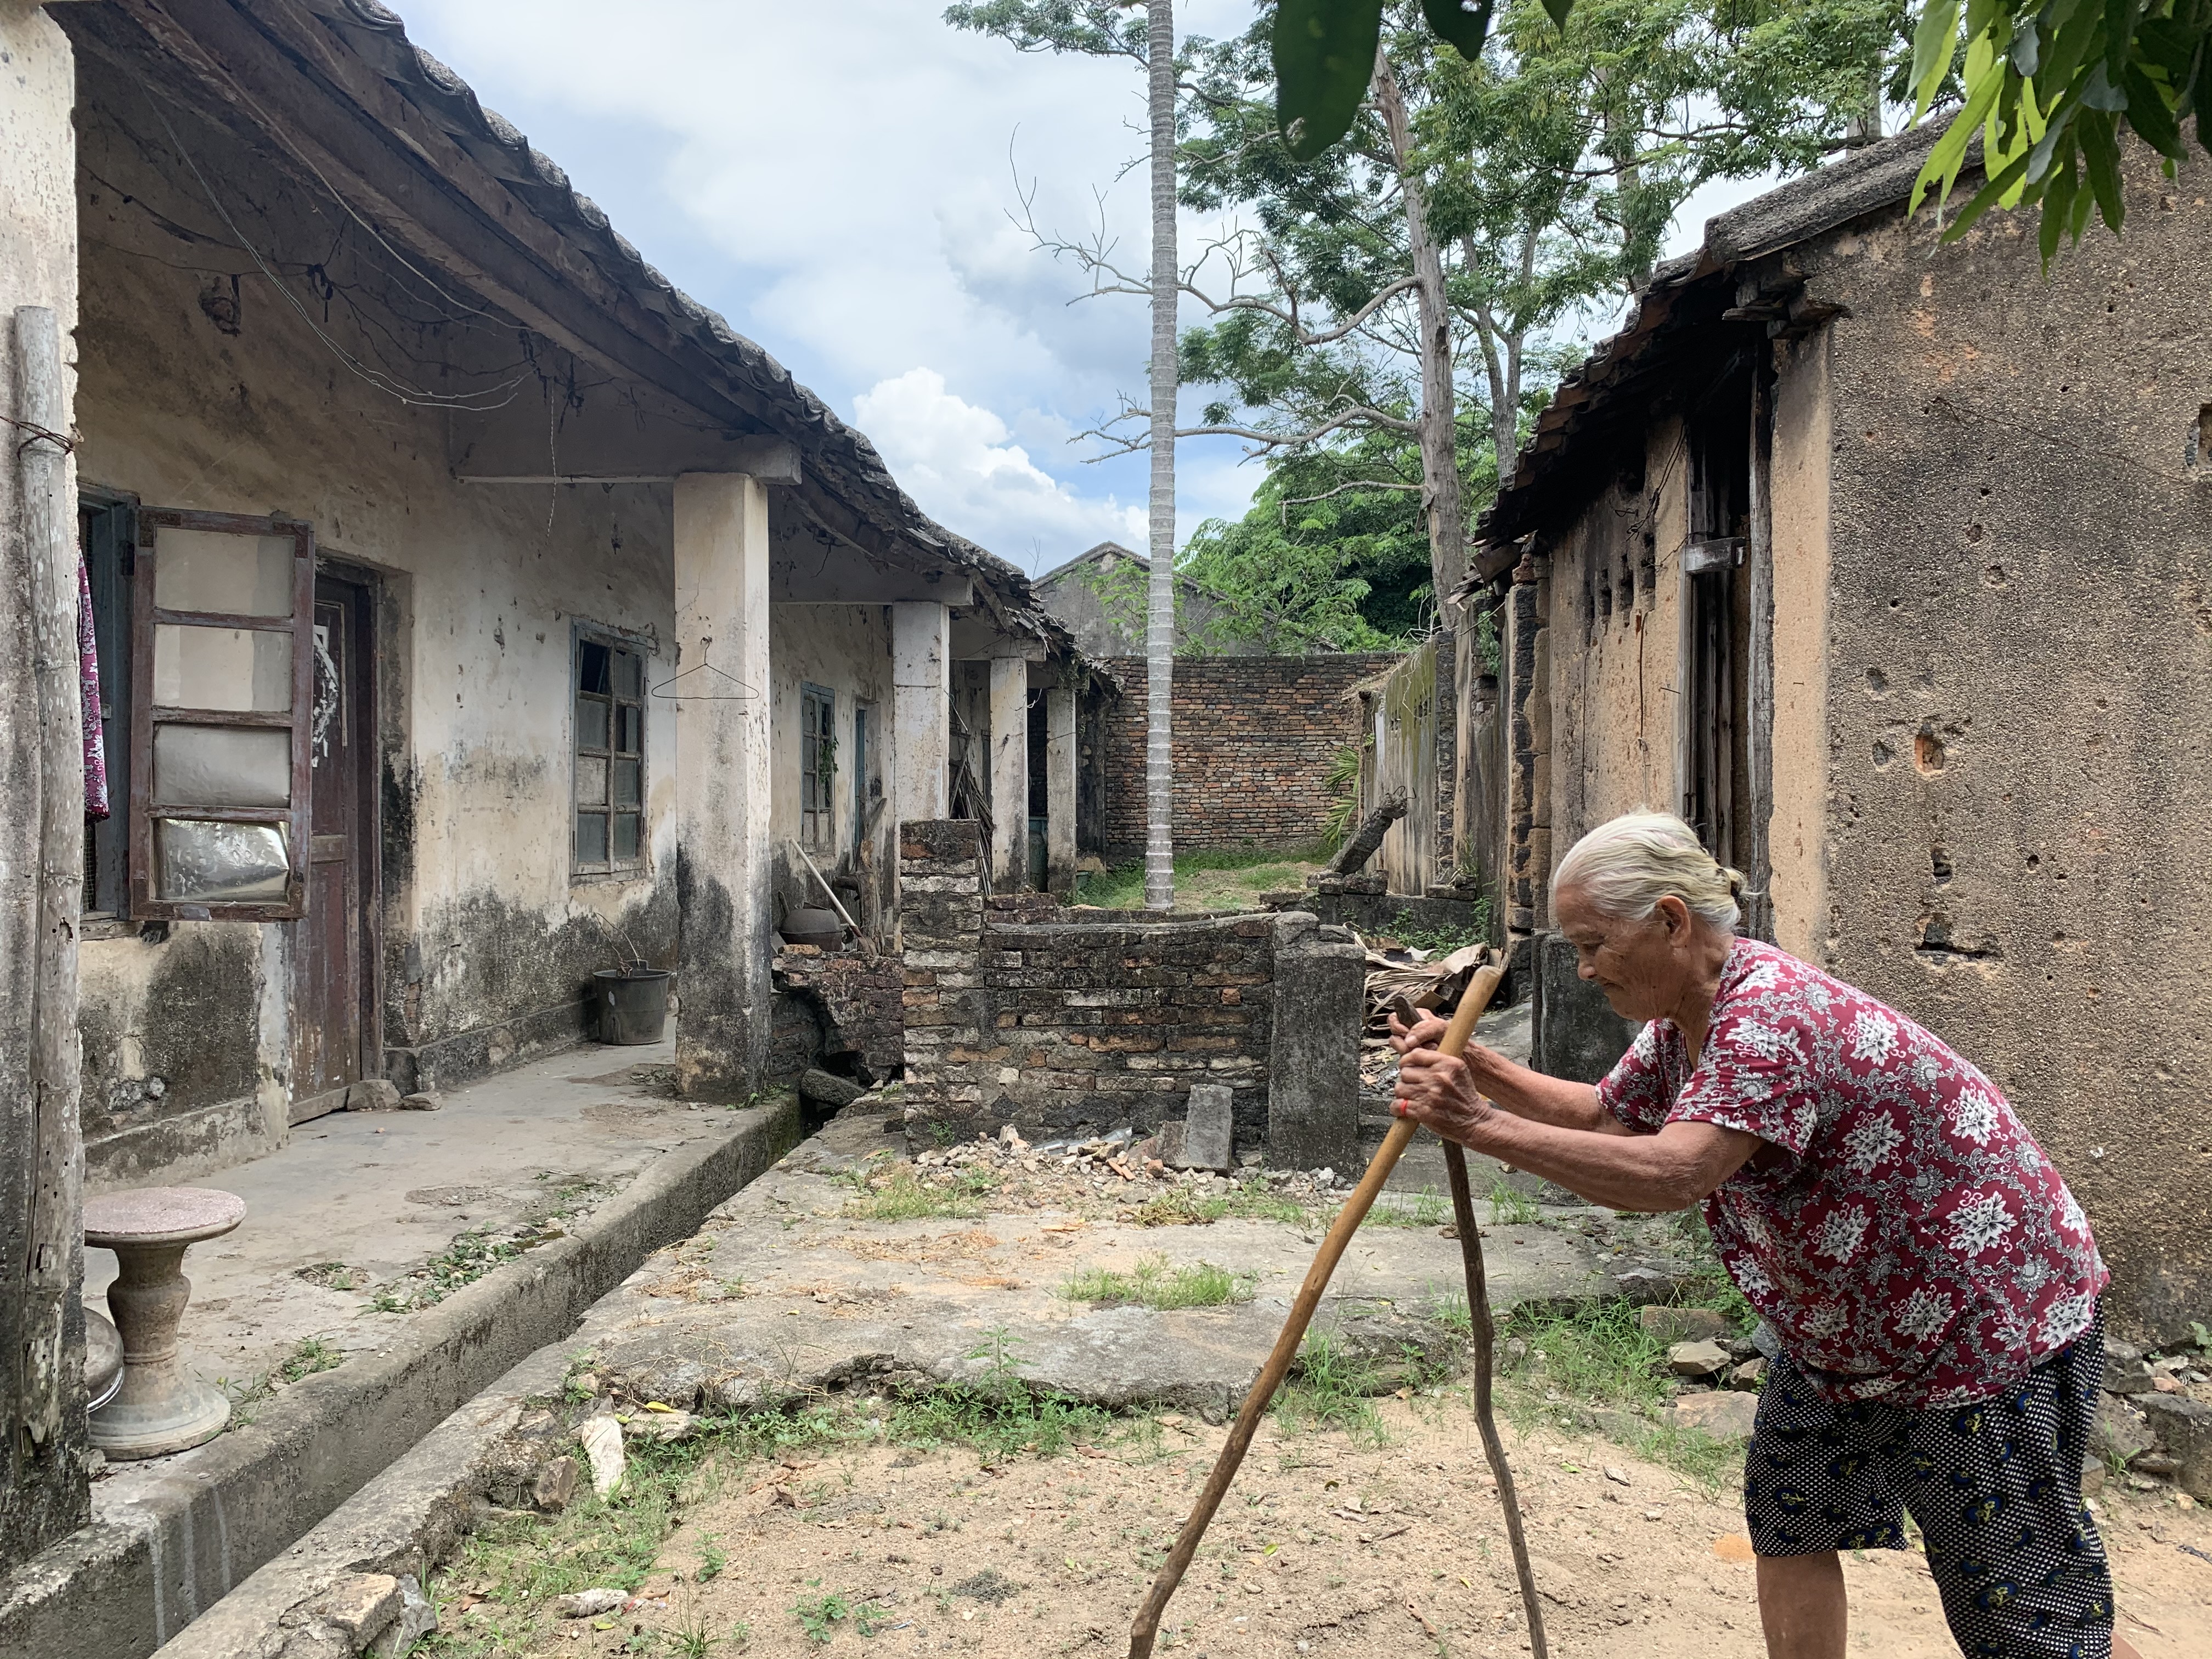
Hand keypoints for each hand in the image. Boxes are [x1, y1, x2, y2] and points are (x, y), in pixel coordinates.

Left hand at [1387, 1012, 1502, 1149]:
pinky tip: (1405, 1109)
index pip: (1415, 1054)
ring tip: (1412, 1097)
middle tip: (1414, 1086)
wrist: (1475, 1120)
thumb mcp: (1459, 1070)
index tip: (1408, 1067)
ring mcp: (1430, 1094)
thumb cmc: (1465, 1097)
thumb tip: (1414, 1055)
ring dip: (1403, 1094)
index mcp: (1448, 1064)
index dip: (1407, 1061)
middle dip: (1407, 1079)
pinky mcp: (1423, 1111)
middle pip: (1405, 1072)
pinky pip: (1398, 1105)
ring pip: (1400, 1088)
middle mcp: (1439, 1077)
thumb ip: (1439, 1061)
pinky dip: (1398, 1108)